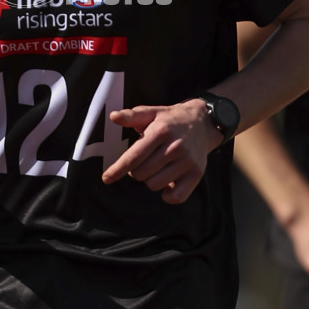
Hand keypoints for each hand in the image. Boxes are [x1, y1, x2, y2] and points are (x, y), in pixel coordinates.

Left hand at [102, 100, 223, 203]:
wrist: (202, 122)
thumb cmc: (170, 119)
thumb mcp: (151, 112)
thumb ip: (131, 116)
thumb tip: (114, 116)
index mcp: (160, 131)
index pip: (133, 157)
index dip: (117, 169)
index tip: (106, 178)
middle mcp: (175, 147)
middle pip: (141, 174)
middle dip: (136, 170)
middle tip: (144, 159)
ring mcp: (187, 161)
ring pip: (155, 185)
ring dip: (151, 179)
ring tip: (157, 166)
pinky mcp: (196, 173)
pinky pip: (176, 196)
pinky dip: (168, 195)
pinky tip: (167, 183)